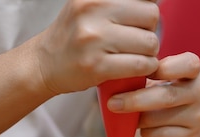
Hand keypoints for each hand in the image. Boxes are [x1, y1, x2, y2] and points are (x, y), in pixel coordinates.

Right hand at [34, 0, 160, 93]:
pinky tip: (135, 68)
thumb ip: (121, 3)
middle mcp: (92, 9)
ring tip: (133, 55)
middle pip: (151, 15)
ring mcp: (93, 38)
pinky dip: (146, 68)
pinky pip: (141, 65)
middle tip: (134, 40)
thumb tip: (155, 1)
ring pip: (150, 42)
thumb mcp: (93, 6)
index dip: (145, 11)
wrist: (44, 63)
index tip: (136, 21)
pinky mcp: (96, 65)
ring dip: (149, 53)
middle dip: (149, 30)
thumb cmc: (77, 35)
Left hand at [108, 52, 199, 136]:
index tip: (142, 71)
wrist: (184, 115)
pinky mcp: (194, 135)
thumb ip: (144, 73)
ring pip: (161, 119)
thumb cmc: (163, 86)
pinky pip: (162, 135)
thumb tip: (115, 81)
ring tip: (125, 116)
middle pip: (168, 96)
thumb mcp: (159, 73)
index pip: (188, 64)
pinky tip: (144, 127)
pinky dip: (147, 133)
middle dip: (136, 100)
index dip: (164, 68)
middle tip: (113, 103)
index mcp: (193, 68)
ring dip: (138, 118)